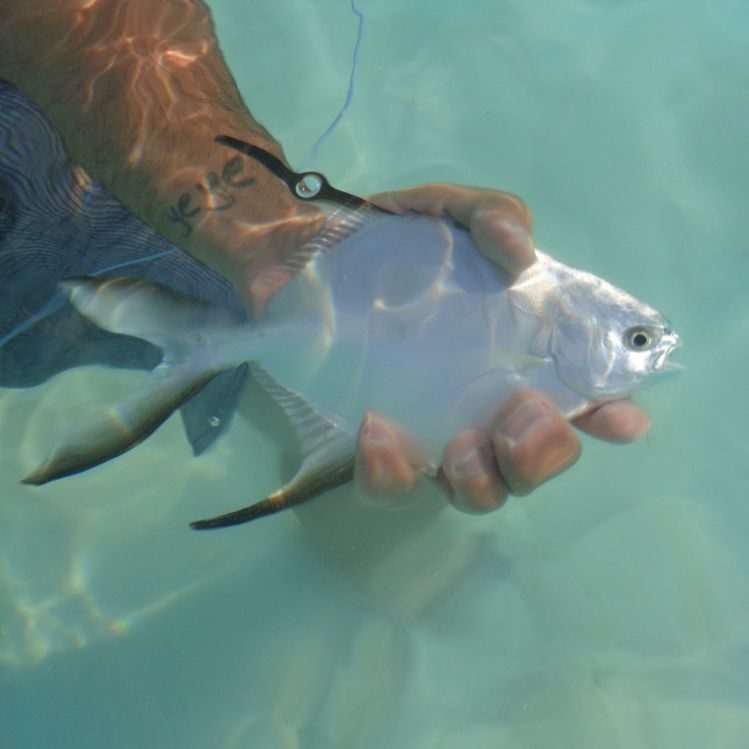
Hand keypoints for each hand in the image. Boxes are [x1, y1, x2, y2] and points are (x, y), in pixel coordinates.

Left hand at [354, 184, 650, 512]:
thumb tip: (521, 253)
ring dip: (482, 482)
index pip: (579, 396)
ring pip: (477, 493)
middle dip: (543, 456)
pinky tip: (377, 429)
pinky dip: (393, 472)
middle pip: (535, 462)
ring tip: (459, 445)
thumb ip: (489, 214)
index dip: (608, 416)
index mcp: (512, 354)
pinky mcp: (374, 450)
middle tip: (517, 418)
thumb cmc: (383, 240)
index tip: (620, 418)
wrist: (298, 260)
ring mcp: (430, 433)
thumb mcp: (443, 210)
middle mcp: (481, 405)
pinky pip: (393, 487)